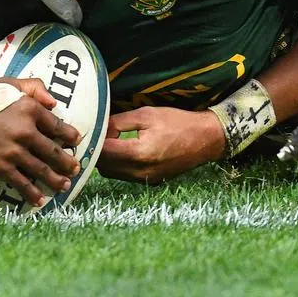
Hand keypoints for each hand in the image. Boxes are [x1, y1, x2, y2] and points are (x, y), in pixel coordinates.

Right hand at [0, 78, 82, 207]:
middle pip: (53, 151)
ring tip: (64, 186)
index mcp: (28, 108)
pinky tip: (40, 200)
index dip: (70, 135)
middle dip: (67, 163)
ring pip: (42, 170)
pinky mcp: (1, 167)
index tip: (75, 141)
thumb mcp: (7, 84)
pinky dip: (33, 194)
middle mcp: (24, 130)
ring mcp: (13, 151)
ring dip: (56, 180)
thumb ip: (33, 87)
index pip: (57, 125)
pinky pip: (22, 183)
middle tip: (75, 169)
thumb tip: (54, 102)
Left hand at [98, 106, 225, 183]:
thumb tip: (99, 128)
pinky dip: (118, 165)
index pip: (103, 152)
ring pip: (112, 173)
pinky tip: (122, 149)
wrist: (206, 140)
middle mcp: (141, 172)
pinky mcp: (151, 181)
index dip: (94, 141)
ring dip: (106, 159)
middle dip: (97, 151)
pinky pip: (124, 176)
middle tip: (98, 134)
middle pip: (104, 166)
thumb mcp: (145, 114)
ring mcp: (146, 179)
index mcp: (139, 153)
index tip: (91, 129)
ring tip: (110, 140)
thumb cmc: (177, 123)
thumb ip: (118, 122)